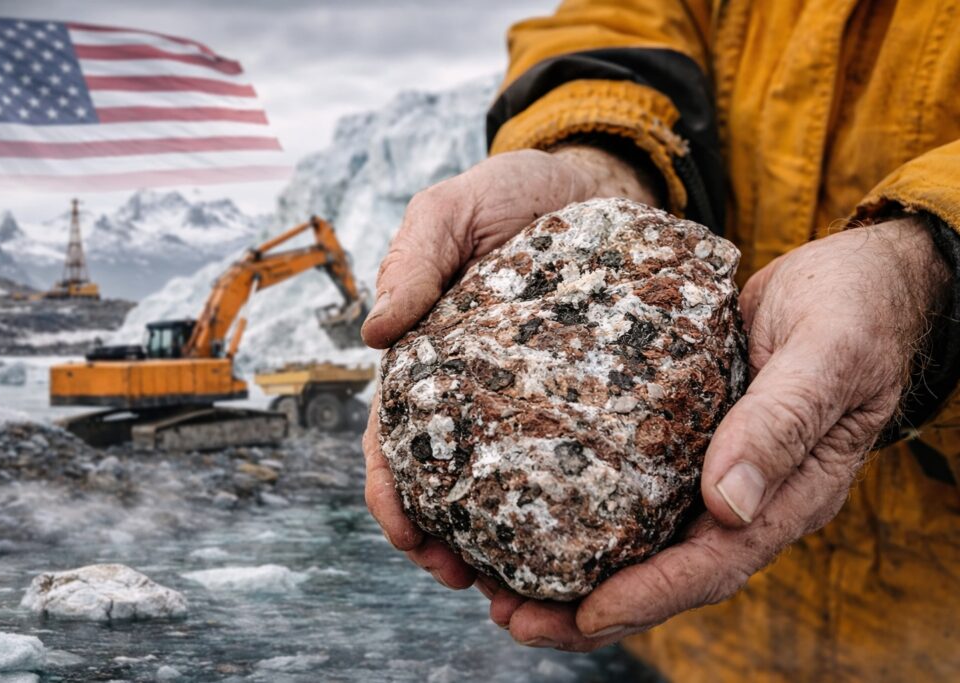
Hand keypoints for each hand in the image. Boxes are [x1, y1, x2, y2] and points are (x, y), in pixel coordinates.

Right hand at [360, 145, 660, 587]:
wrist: (597, 183)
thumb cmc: (514, 194)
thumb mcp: (451, 210)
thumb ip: (412, 257)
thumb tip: (373, 331)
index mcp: (429, 361)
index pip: (395, 439)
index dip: (392, 494)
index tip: (408, 537)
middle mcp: (476, 392)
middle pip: (448, 482)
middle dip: (447, 540)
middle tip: (467, 582)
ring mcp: (532, 399)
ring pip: (509, 486)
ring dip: (504, 541)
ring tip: (523, 586)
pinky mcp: (587, 397)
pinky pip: (575, 458)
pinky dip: (568, 504)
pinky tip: (584, 538)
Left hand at [485, 217, 949, 650]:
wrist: (853, 278)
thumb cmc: (853, 308)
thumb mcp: (828, 353)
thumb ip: (783, 421)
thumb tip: (728, 504)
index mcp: (793, 490)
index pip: (717, 562)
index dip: (652, 593)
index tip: (589, 612)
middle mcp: (751, 496)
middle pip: (669, 573)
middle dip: (594, 609)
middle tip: (516, 619)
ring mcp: (717, 471)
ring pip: (646, 542)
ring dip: (580, 573)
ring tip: (504, 589)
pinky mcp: (689, 440)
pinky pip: (637, 491)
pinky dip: (587, 515)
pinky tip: (534, 515)